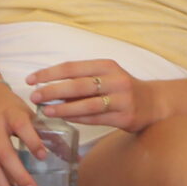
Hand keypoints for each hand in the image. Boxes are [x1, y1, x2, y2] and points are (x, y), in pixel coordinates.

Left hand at [30, 59, 161, 132]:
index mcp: (107, 65)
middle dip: (53, 90)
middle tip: (34, 96)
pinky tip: (64, 119)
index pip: (72, 67)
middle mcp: (115, 80)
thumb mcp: (106, 76)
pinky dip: (78, 119)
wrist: (155, 103)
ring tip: (46, 111)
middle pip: (78, 84)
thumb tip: (49, 88)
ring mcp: (122, 99)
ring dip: (64, 108)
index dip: (49, 73)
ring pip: (87, 104)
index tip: (31, 80)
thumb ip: (82, 80)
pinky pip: (96, 118)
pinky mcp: (125, 117)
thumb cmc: (123, 89)